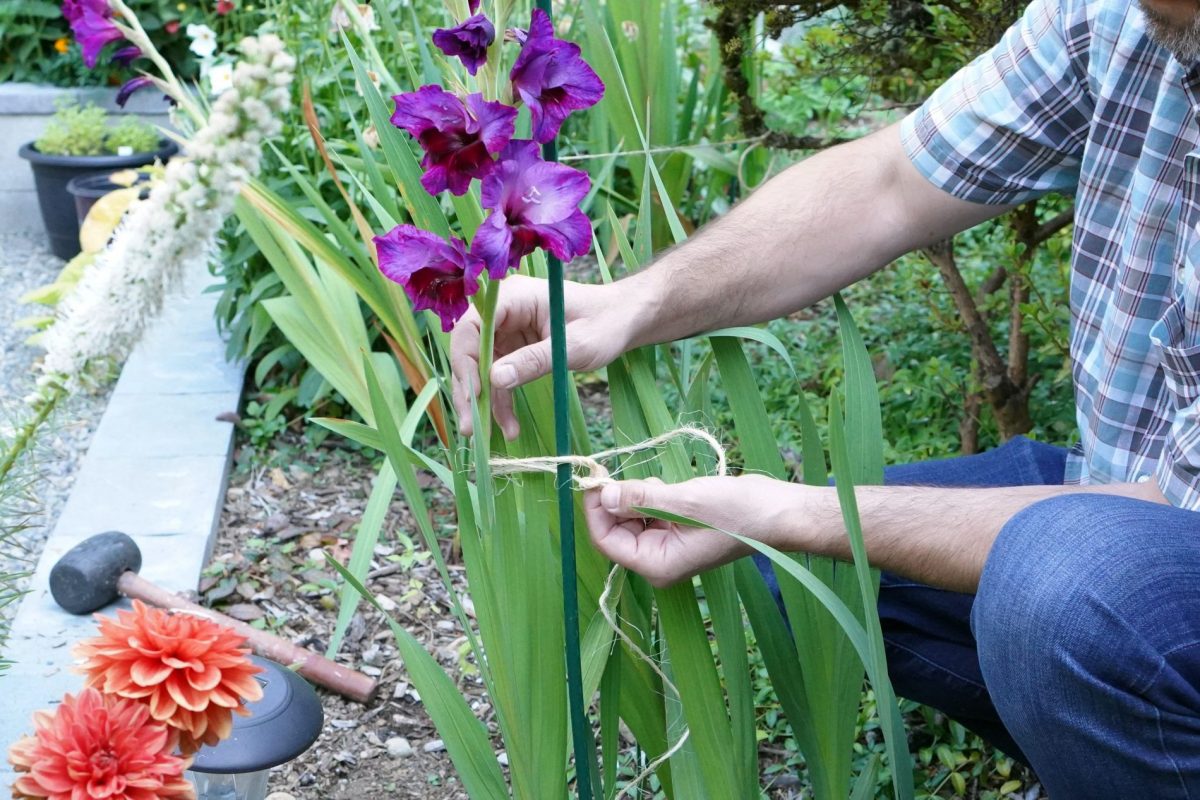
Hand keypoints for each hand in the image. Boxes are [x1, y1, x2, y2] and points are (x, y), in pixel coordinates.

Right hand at [450, 274, 641, 438]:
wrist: (623, 321)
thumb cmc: (605, 323)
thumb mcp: (572, 346)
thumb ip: (534, 360)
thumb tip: (495, 379)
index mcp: (514, 297)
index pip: (472, 327)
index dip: (467, 361)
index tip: (474, 394)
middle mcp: (504, 312)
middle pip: (471, 350)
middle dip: (469, 389)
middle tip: (470, 426)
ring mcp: (507, 330)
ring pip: (482, 369)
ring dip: (485, 402)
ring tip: (487, 434)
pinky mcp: (514, 348)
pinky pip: (500, 376)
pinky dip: (502, 401)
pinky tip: (509, 426)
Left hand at [583, 475, 789, 587]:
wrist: (779, 513)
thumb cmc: (738, 511)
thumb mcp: (684, 500)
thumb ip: (640, 498)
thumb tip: (603, 494)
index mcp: (657, 564)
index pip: (607, 541)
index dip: (595, 510)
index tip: (594, 477)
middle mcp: (659, 561)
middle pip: (616, 530)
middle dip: (614, 500)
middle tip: (615, 469)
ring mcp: (669, 547)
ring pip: (631, 519)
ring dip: (635, 496)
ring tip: (660, 482)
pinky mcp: (679, 531)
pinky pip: (650, 515)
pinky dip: (650, 496)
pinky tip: (667, 485)